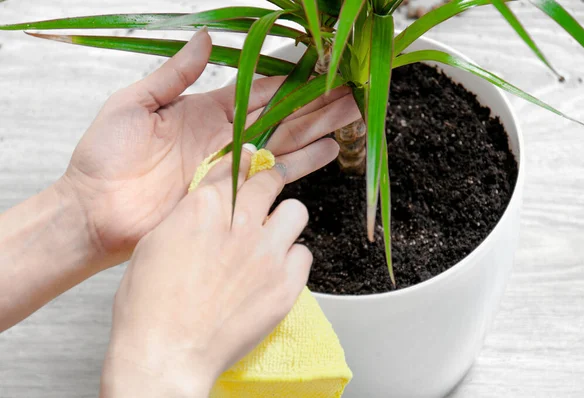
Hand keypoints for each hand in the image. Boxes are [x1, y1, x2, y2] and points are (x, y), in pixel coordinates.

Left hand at [61, 29, 359, 263]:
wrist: (94, 211)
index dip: (288, 79)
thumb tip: (203, 39)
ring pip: (287, 142)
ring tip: (350, 116)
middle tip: (349, 90)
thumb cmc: (104, 158)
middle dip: (316, 102)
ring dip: (319, 129)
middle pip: (281, 115)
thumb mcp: (133, 105)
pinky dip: (303, 164)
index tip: (317, 65)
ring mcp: (231, 166)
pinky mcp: (232, 194)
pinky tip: (329, 151)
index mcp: (205, 110)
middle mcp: (225, 137)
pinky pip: (275, 177)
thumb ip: (172, 75)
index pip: (257, 90)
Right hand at [101, 146, 314, 396]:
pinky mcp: (286, 284)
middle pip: (270, 182)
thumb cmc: (150, 306)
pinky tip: (274, 272)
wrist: (167, 354)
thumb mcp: (155, 244)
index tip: (249, 167)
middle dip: (267, 185)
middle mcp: (240, 225)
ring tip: (271, 238)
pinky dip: (292, 259)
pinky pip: (303, 254)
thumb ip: (189, 215)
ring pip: (296, 212)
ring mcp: (267, 254)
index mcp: (203, 209)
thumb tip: (208, 204)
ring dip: (283, 221)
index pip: (236, 168)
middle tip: (263, 197)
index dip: (244, 166)